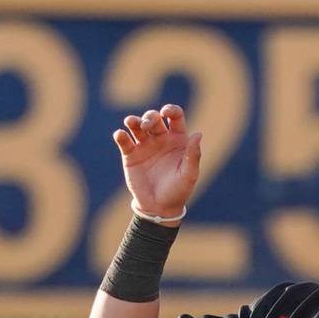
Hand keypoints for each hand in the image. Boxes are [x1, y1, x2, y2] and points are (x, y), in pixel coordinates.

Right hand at [113, 104, 200, 218]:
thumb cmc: (178, 190)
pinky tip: (120, 135)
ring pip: (137, 126)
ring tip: (130, 122)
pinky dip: (121, 136)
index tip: (166, 112)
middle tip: (146, 126)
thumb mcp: (189, 174)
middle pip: (154, 118)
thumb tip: (198, 134)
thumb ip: (193, 155)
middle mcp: (161, 139)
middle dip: (149, 118)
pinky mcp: (130, 155)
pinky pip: (124, 141)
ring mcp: (145, 146)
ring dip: (134, 121)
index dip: (170, 110)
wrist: (159, 207)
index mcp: (177, 139)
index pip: (175, 117)